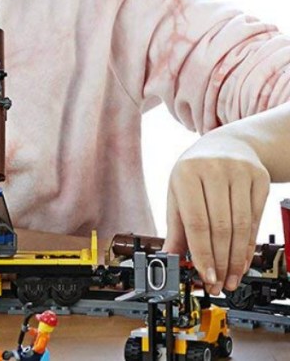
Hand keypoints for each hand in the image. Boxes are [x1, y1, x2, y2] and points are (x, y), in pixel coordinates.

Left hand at [162, 130, 268, 295]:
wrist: (229, 144)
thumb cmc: (195, 172)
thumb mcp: (177, 193)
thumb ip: (175, 227)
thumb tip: (169, 259)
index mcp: (186, 174)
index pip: (196, 221)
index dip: (202, 253)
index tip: (205, 276)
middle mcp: (214, 170)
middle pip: (220, 227)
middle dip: (219, 261)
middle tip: (218, 285)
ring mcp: (240, 173)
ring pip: (241, 226)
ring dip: (236, 259)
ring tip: (230, 279)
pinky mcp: (260, 178)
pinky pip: (256, 219)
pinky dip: (248, 245)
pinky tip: (242, 261)